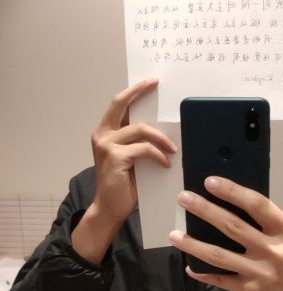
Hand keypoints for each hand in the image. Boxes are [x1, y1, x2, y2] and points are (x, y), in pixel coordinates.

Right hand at [90, 79, 176, 225]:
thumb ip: (137, 141)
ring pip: (141, 129)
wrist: (110, 208)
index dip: (134, 91)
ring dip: (161, 138)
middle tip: (157, 85)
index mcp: (105, 132)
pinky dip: (158, 155)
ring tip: (173, 150)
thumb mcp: (130, 158)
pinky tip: (165, 164)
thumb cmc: (123, 185)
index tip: (151, 82)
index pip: (118, 104)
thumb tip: (160, 128)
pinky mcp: (116, 157)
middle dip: (140, 91)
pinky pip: (144, 149)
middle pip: (121, 104)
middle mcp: (102, 135)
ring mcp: (107, 145)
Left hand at [169, 176, 282, 290]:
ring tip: (174, 235)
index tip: (210, 182)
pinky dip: (203, 273)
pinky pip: (221, 279)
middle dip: (205, 210)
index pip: (257, 205)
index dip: (232, 191)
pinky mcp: (250, 290)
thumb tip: (230, 202)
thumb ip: (267, 222)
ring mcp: (260, 272)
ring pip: (219, 255)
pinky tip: (189, 266)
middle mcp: (274, 250)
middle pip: (233, 226)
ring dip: (193, 244)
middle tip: (184, 198)